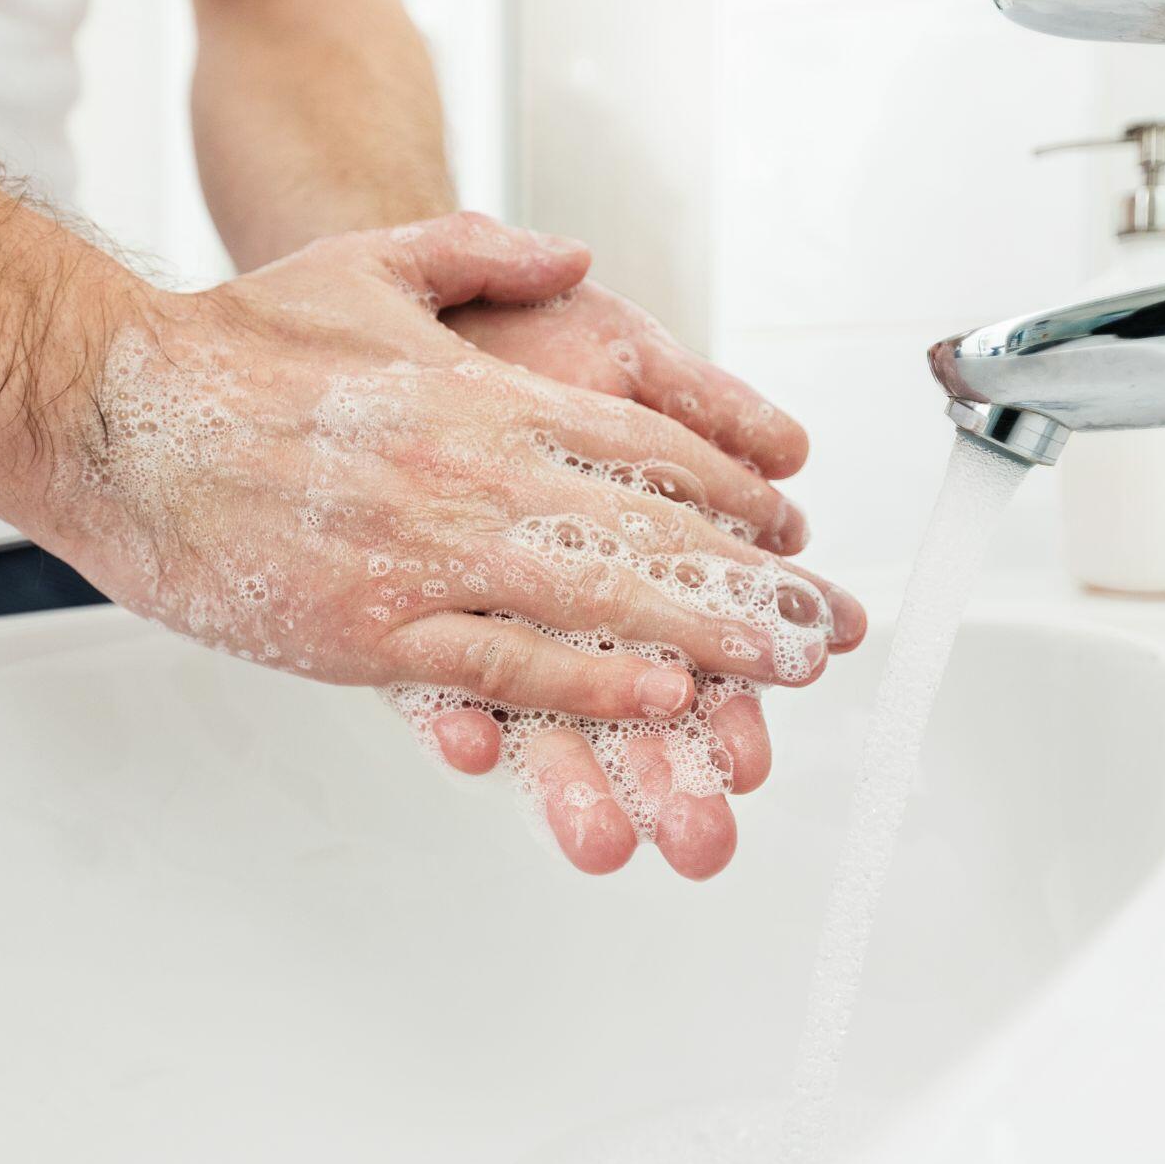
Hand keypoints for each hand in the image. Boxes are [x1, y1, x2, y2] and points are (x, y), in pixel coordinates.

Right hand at [41, 212, 863, 878]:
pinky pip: (501, 662)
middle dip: (749, 581)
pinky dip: (586, 681)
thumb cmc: (232, 345)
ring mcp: (423, 555)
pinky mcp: (367, 630)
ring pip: (595, 601)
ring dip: (703, 638)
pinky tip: (658, 696)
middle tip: (827, 621)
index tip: (787, 526)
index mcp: (481, 392)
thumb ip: (482, 253)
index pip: (643, 442)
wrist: (105, 407)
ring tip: (783, 670)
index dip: (730, 489)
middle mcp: (472, 471)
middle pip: (647, 529)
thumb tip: (573, 257)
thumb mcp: (370, 263)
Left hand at [442, 282, 840, 872]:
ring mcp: (483, 607)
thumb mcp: (614, 346)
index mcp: (625, 532)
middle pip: (630, 693)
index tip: (778, 728)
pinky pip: (425, 682)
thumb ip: (704, 402)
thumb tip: (792, 451)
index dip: (742, 669)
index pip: (700, 618)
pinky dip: (450, 718)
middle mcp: (558, 584)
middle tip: (709, 838)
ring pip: (538, 713)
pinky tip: (468, 749)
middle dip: (672, 770)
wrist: (372, 319)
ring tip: (608, 845)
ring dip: (572, 780)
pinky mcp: (399, 618)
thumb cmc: (502, 335)